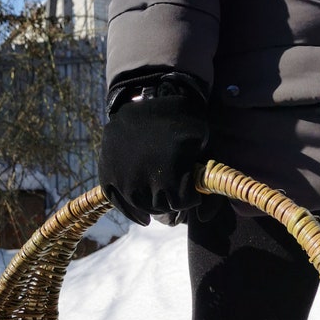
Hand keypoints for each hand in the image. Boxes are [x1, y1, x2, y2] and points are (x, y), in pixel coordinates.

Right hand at [99, 93, 209, 225]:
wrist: (149, 99)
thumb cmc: (184, 123)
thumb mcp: (207, 147)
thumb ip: (212, 182)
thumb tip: (203, 220)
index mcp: (169, 173)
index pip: (182, 203)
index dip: (189, 195)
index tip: (190, 183)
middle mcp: (141, 180)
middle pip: (162, 207)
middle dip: (172, 198)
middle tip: (174, 184)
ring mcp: (122, 179)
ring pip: (142, 207)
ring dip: (154, 202)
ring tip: (160, 188)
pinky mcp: (107, 175)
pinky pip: (119, 204)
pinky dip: (132, 211)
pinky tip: (143, 218)